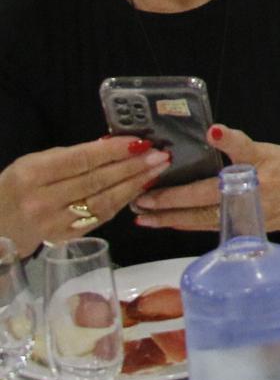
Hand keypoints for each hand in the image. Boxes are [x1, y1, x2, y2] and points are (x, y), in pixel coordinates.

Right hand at [0, 137, 170, 251]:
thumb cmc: (18, 186)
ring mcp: (55, 223)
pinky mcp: (66, 237)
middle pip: (96, 181)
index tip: (141, 142)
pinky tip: (140, 189)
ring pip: (103, 202)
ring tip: (157, 170)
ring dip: (134, 185)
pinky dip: (123, 201)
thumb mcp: (35, 162)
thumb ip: (71, 156)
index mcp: (33, 175)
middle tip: (161, 155)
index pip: (81, 160)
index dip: (114, 151)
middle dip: (133, 167)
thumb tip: (113, 145)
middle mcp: (44, 200)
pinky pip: (101, 218)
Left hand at [133, 125, 279, 264]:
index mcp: (267, 163)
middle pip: (209, 193)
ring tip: (144, 216)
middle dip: (172, 197)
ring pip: (205, 217)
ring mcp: (253, 210)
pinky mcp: (252, 227)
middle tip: (142, 197)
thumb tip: (213, 140)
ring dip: (172, 217)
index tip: (213, 132)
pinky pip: (214, 226)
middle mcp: (258, 187)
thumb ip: (246, 151)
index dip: (229, 139)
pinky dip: (189, 224)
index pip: (246, 148)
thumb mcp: (279, 151)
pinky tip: (170, 222)